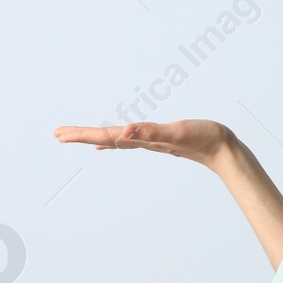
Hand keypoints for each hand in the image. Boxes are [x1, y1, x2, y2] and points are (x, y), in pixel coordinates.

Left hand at [53, 119, 233, 166]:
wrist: (224, 151)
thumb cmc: (204, 138)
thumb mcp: (177, 132)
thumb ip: (152, 132)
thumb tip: (125, 132)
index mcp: (143, 139)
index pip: (106, 136)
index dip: (82, 134)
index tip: (60, 134)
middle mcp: (143, 142)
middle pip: (106, 139)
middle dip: (81, 136)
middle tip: (58, 134)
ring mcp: (151, 142)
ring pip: (116, 139)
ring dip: (95, 137)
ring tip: (76, 137)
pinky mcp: (160, 140)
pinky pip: (131, 140)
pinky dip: (117, 140)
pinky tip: (113, 142)